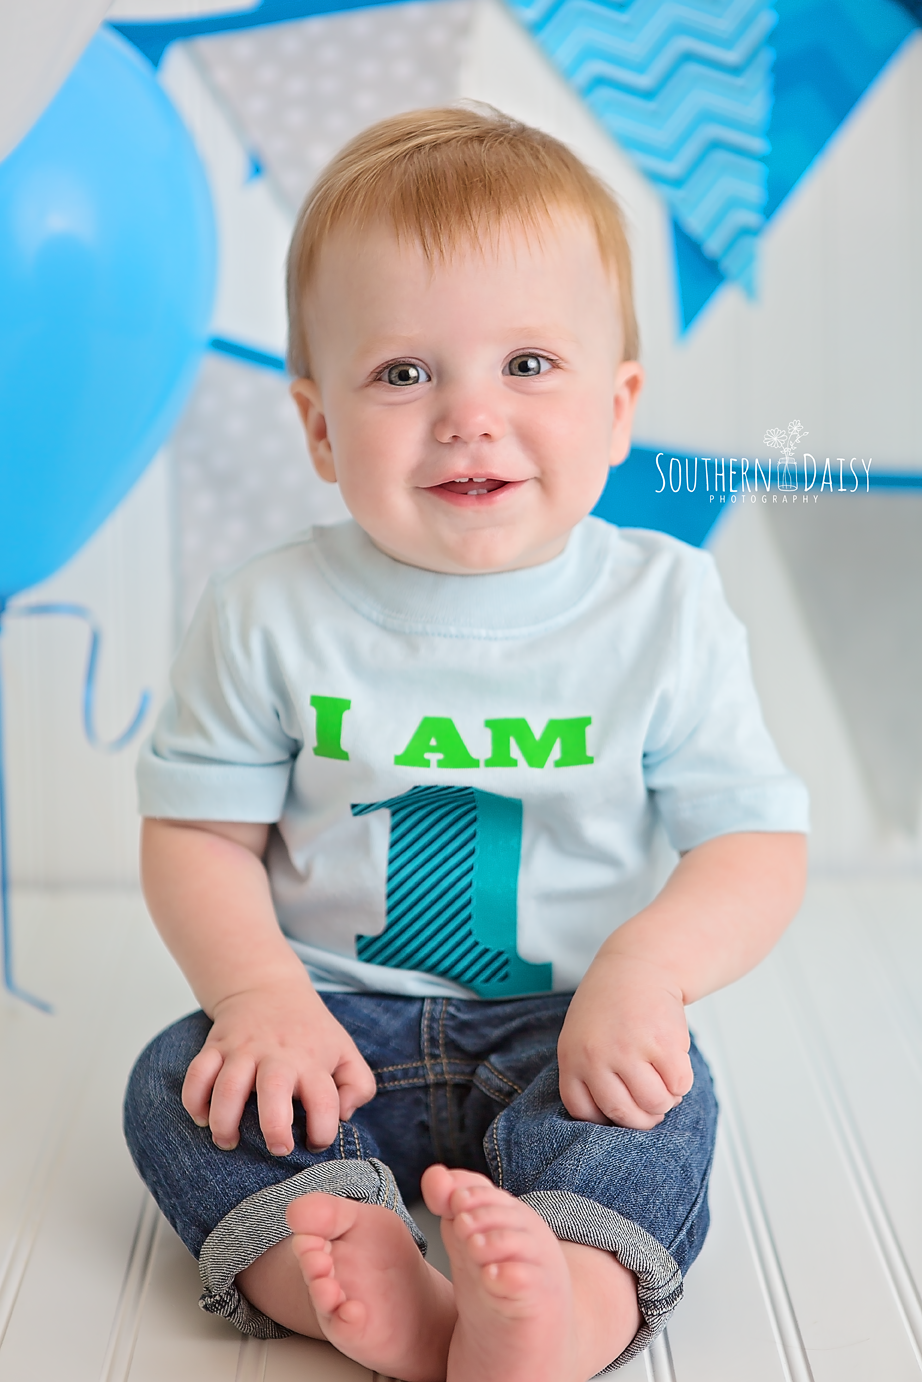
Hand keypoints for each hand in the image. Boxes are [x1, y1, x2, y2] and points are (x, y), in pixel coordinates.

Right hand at [181, 980, 376, 1155]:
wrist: (268, 985)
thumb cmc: (310, 1031)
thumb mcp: (346, 1052)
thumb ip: (358, 1086)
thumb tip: (344, 1116)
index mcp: (312, 1061)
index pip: (324, 1100)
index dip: (323, 1131)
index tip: (315, 1143)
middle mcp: (278, 1055)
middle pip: (274, 1090)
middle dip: (274, 1126)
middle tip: (277, 1148)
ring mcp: (243, 1049)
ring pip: (227, 1086)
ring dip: (224, 1121)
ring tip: (228, 1141)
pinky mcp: (215, 1046)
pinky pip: (197, 1074)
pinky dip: (193, 1099)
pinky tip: (202, 1118)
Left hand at [557, 952, 692, 1130]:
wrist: (637, 966)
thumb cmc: (610, 1007)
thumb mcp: (581, 1038)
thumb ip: (589, 1076)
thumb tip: (615, 1123)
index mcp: (571, 1058)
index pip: (584, 1113)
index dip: (607, 1120)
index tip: (622, 1111)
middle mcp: (596, 1056)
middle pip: (624, 1115)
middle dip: (644, 1117)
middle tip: (652, 1103)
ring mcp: (629, 1049)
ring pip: (655, 1104)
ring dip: (667, 1099)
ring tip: (663, 1079)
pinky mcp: (662, 1043)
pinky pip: (680, 1085)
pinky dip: (682, 1081)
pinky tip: (674, 1061)